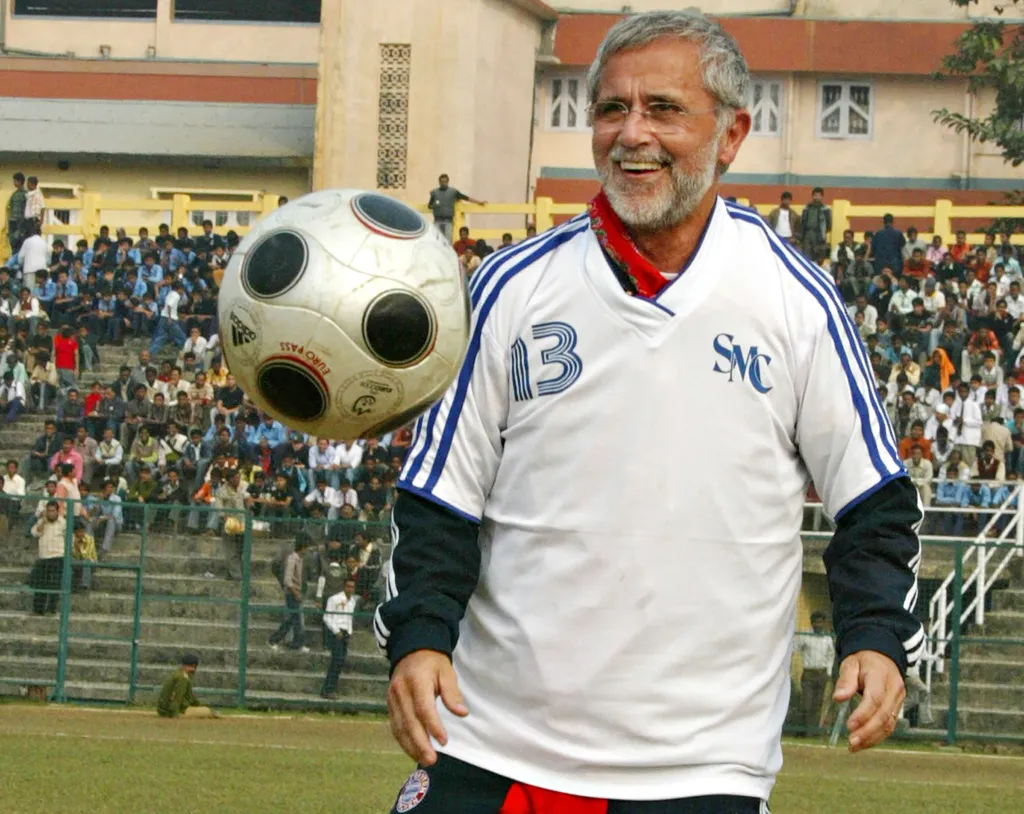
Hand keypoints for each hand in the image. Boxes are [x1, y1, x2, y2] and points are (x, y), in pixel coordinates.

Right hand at [388, 649, 467, 765]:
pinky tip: (413, 750)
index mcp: (416, 680)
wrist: (411, 651)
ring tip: (424, 760)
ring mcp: (392, 698)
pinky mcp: (389, 704)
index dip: (433, 726)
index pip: (423, 708)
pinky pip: (395, 726)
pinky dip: (403, 741)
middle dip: (420, 743)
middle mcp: (400, 690)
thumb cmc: (433, 662)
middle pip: (409, 721)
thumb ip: (452, 693)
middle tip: (432, 760)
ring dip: (411, 746)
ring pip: (399, 727)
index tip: (444, 741)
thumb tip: (462, 713)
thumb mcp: (447, 671)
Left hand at [833, 650, 905, 752]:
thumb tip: (838, 698)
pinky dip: (877, 736)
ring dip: (872, 738)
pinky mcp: (897, 708)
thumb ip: (845, 680)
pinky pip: (890, 725)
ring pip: (889, 724)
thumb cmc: (864, 661)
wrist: (882, 656)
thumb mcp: (850, 663)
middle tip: (851, 742)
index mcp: (881, 675)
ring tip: (854, 746)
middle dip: (867, 731)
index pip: (875, 698)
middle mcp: (894, 689)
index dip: (863, 714)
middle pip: (884, 715)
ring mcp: (898, 699)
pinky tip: (864, 742)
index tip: (849, 725)